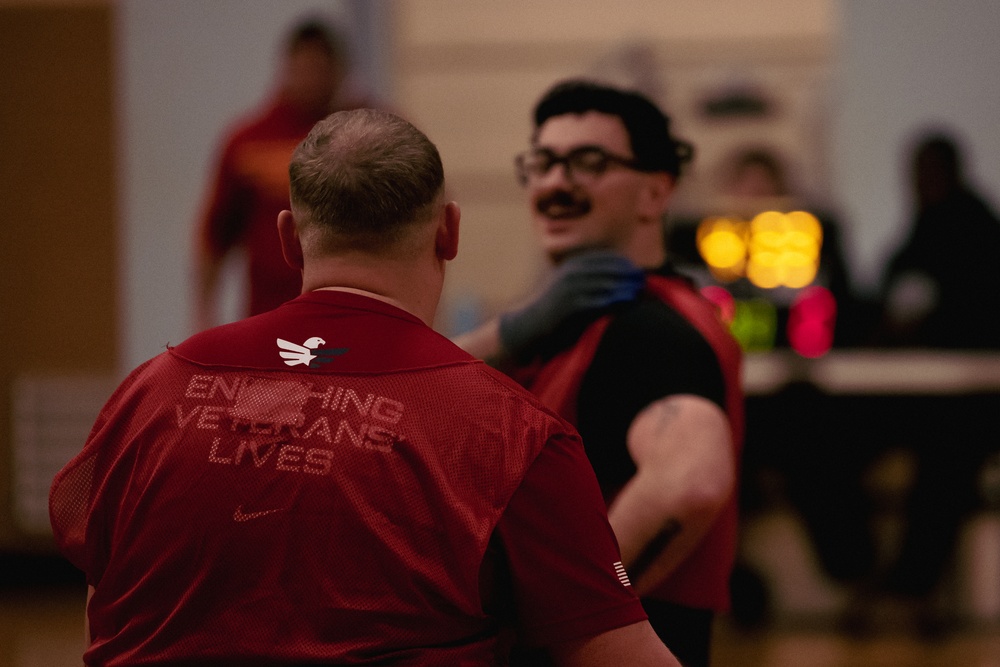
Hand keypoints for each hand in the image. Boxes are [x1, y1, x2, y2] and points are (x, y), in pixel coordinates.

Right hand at [499, 250, 645, 359]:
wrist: (530, 323)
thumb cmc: (554, 306)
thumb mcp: (568, 284)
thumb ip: (588, 276)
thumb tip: (614, 274)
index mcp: (571, 265)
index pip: (602, 257)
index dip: (620, 261)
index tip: (635, 267)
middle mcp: (570, 273)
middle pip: (605, 268)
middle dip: (625, 272)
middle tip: (642, 277)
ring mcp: (569, 289)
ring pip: (602, 283)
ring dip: (622, 285)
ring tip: (638, 289)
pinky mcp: (569, 306)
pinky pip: (595, 301)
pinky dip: (611, 300)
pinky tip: (625, 301)